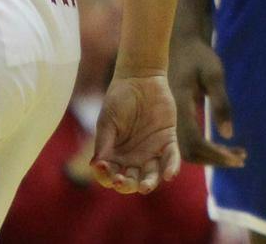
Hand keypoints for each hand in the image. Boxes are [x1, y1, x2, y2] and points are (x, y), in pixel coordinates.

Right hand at [91, 73, 181, 192]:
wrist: (139, 79)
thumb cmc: (118, 99)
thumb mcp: (107, 122)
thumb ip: (103, 143)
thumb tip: (94, 166)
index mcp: (114, 156)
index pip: (109, 175)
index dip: (105, 176)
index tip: (103, 168)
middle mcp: (132, 158)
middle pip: (130, 181)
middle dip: (126, 185)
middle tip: (122, 181)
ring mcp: (151, 151)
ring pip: (151, 175)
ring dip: (149, 183)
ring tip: (146, 186)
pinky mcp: (167, 140)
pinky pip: (171, 158)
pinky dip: (171, 167)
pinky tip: (170, 175)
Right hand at [168, 33, 247, 168]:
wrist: (181, 45)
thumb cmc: (199, 57)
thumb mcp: (214, 74)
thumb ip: (221, 103)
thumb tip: (229, 135)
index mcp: (178, 107)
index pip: (195, 142)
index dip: (215, 154)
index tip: (237, 158)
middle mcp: (170, 119)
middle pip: (189, 152)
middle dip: (215, 160)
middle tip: (241, 159)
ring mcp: (171, 121)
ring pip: (188, 151)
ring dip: (212, 157)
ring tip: (239, 156)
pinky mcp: (176, 120)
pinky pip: (189, 142)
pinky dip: (207, 149)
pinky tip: (226, 147)